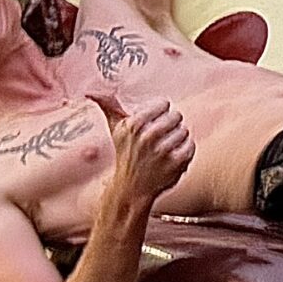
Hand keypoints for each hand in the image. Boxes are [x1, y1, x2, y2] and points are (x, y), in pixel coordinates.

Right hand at [91, 93, 192, 215]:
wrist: (130, 190)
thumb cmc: (125, 155)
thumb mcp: (115, 130)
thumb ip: (108, 107)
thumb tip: (92, 92)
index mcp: (133, 125)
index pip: (163, 104)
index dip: (160, 113)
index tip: (153, 122)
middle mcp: (147, 137)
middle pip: (176, 116)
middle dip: (170, 125)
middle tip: (158, 138)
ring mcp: (163, 151)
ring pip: (184, 130)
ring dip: (177, 139)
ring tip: (163, 149)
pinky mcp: (176, 162)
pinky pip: (190, 145)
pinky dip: (184, 151)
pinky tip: (171, 158)